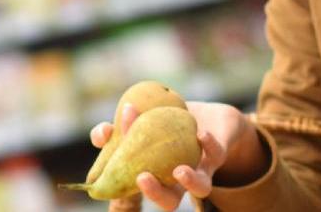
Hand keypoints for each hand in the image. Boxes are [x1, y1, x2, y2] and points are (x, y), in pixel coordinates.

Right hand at [88, 101, 263, 210]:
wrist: (212, 118)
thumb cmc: (169, 127)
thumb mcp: (141, 126)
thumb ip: (118, 132)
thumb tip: (101, 133)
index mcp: (156, 178)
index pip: (138, 192)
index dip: (122, 190)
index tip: (105, 175)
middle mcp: (179, 181)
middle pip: (169, 201)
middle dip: (155, 193)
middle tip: (141, 178)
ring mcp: (201, 170)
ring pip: (200, 187)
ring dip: (190, 181)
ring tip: (179, 171)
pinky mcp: (218, 155)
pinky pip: (217, 154)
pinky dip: (209, 145)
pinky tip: (200, 134)